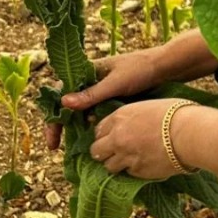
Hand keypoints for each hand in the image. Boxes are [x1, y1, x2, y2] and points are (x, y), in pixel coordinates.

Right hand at [47, 48, 165, 150]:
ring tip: (71, 148)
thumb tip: (63, 103)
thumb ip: (92, 94)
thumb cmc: (140, 69)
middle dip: (59, 126)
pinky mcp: (111, 102)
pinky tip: (90, 142)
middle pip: (67, 106)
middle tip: (55, 147)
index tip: (51, 134)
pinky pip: (96, 116)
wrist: (165, 69)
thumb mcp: (115, 83)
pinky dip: (91, 128)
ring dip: (74, 129)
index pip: (59, 93)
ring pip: (80, 113)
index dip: (52, 114)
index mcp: (86, 73)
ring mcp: (100, 93)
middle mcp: (89, 83)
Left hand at [89, 98, 181, 178]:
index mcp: (120, 117)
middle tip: (115, 152)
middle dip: (103, 152)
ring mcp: (125, 156)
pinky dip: (133, 170)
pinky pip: (127, 173)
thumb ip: (133, 117)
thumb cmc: (176, 114)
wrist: (189, 133)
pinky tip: (144, 164)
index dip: (105, 135)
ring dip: (116, 164)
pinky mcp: (137, 171)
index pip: (99, 130)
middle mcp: (117, 137)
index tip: (112, 137)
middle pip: (96, 150)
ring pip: (108, 166)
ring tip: (129, 161)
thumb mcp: (149, 107)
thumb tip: (132, 125)